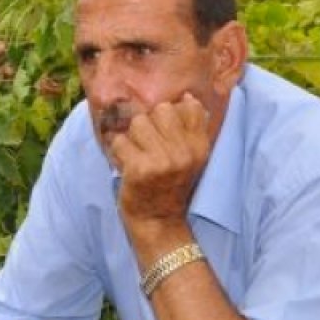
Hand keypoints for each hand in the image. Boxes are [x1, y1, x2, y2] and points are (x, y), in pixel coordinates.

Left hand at [109, 93, 210, 234]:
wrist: (158, 221)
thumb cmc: (170, 185)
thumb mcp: (191, 157)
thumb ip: (192, 127)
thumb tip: (187, 97)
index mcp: (200, 146)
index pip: (187, 106)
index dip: (169, 116)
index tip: (165, 135)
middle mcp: (185, 152)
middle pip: (161, 109)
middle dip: (149, 124)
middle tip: (148, 147)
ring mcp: (163, 161)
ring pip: (138, 123)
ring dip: (132, 138)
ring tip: (138, 156)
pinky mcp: (140, 169)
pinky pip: (120, 141)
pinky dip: (119, 153)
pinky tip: (128, 167)